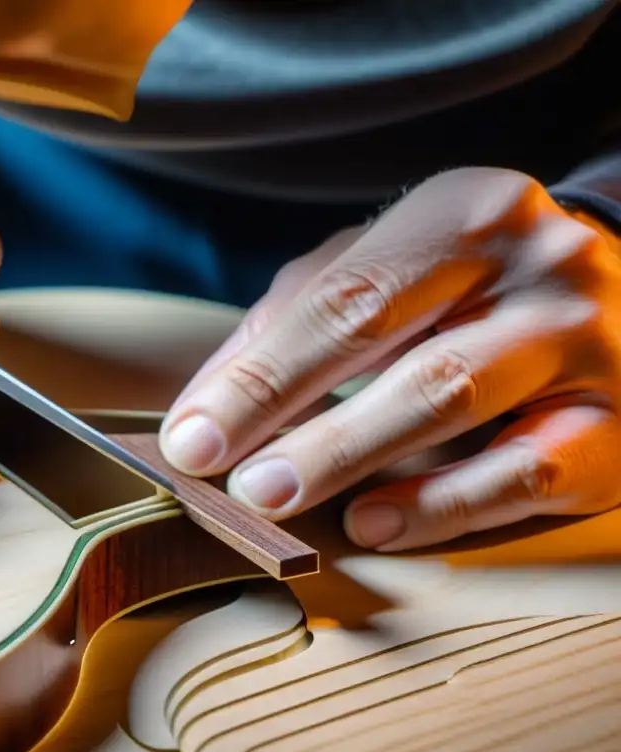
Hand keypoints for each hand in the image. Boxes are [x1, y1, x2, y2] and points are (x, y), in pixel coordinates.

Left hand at [160, 167, 620, 550]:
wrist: (619, 290)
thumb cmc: (468, 283)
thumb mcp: (385, 265)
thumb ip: (294, 318)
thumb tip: (205, 406)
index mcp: (467, 211)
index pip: (342, 299)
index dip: (259, 375)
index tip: (191, 438)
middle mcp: (540, 262)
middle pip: (394, 347)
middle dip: (298, 422)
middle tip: (230, 480)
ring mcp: (588, 340)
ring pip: (454, 403)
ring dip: (351, 458)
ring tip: (277, 500)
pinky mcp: (619, 423)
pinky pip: (525, 474)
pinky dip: (441, 504)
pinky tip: (373, 522)